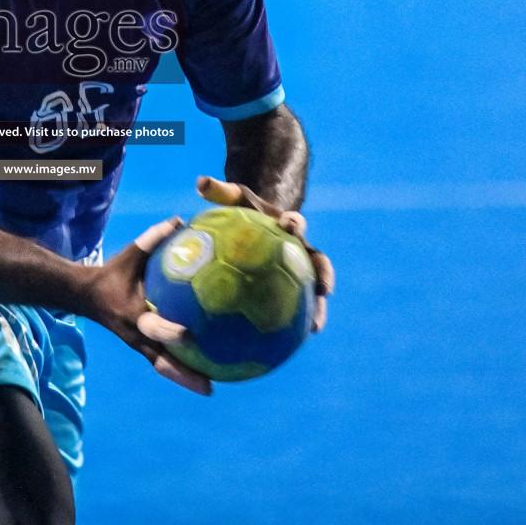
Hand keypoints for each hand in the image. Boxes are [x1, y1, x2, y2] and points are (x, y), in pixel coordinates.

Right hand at [80, 217, 212, 395]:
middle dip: (183, 375)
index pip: (153, 327)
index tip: (189, 335)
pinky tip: (203, 370)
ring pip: (163, 368)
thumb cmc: (111, 274)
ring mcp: (138, 344)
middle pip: (161, 362)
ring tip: (210, 388)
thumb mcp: (130, 255)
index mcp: (133, 316)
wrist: (85, 295)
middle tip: (208, 386)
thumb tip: (180, 221)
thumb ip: (154, 239)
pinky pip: (162, 361)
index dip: (169, 332)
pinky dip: (180, 369)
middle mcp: (137, 336)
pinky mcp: (141, 346)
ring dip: (184, 379)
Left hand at [196, 175, 334, 332]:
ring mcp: (299, 268)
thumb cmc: (245, 208)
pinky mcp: (292, 285)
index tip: (292, 228)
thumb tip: (199, 181)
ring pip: (314, 288)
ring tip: (315, 328)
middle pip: (319, 261)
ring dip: (318, 307)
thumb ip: (219, 190)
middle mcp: (299, 248)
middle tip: (326, 292)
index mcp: (287, 227)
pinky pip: (293, 305)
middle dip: (325, 275)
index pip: (296, 223)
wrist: (260, 220)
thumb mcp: (233, 197)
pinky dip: (290, 323)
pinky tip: (280, 343)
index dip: (295, 225)